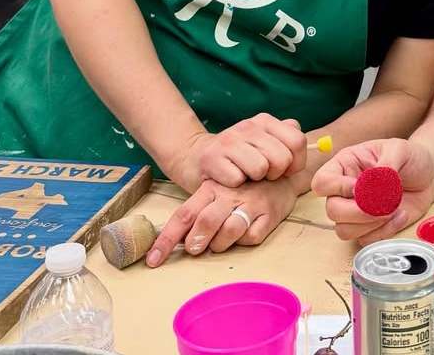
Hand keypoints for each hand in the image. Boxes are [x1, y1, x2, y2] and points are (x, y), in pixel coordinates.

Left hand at [146, 177, 297, 266]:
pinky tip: (246, 233)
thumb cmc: (242, 188)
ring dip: (220, 244)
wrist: (280, 173)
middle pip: (206, 222)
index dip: (166, 239)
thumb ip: (197, 212)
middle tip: (195, 249)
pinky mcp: (269, 214)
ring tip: (220, 242)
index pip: (184, 214)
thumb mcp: (216, 192)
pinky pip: (252, 237)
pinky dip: (245, 241)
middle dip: (196, 241)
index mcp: (211, 188)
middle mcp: (229, 195)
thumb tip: (175, 241)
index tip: (153, 260)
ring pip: (229, 231)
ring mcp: (250, 203)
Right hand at [168, 114, 306, 191]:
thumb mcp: (265, 143)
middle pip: (281, 158)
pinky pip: (237, 179)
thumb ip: (289, 139)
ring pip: (260, 168)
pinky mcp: (213, 158)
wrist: (197, 158)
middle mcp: (249, 126)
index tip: (286, 171)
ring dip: (255, 180)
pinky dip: (236, 185)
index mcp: (266, 121)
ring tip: (246, 177)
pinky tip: (230, 180)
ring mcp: (230, 140)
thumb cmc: (240, 157)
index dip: (296, 163)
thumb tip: (320, 144)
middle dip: (276, 174)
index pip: (298, 141)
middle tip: (263, 176)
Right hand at [311, 138, 433, 243]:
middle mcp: (345, 191)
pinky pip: (366, 240)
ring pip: (345, 230)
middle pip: (332, 211)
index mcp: (345, 166)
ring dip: (372, 223)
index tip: (361, 186)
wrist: (428, 175)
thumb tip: (372, 186)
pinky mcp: (370, 228)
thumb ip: (385, 165)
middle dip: (358, 212)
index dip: (338, 188)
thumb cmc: (410, 157)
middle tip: (381, 205)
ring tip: (394, 207)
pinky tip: (400, 215)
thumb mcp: (400, 149)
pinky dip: (385, 231)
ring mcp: (356, 211)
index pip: (322, 182)